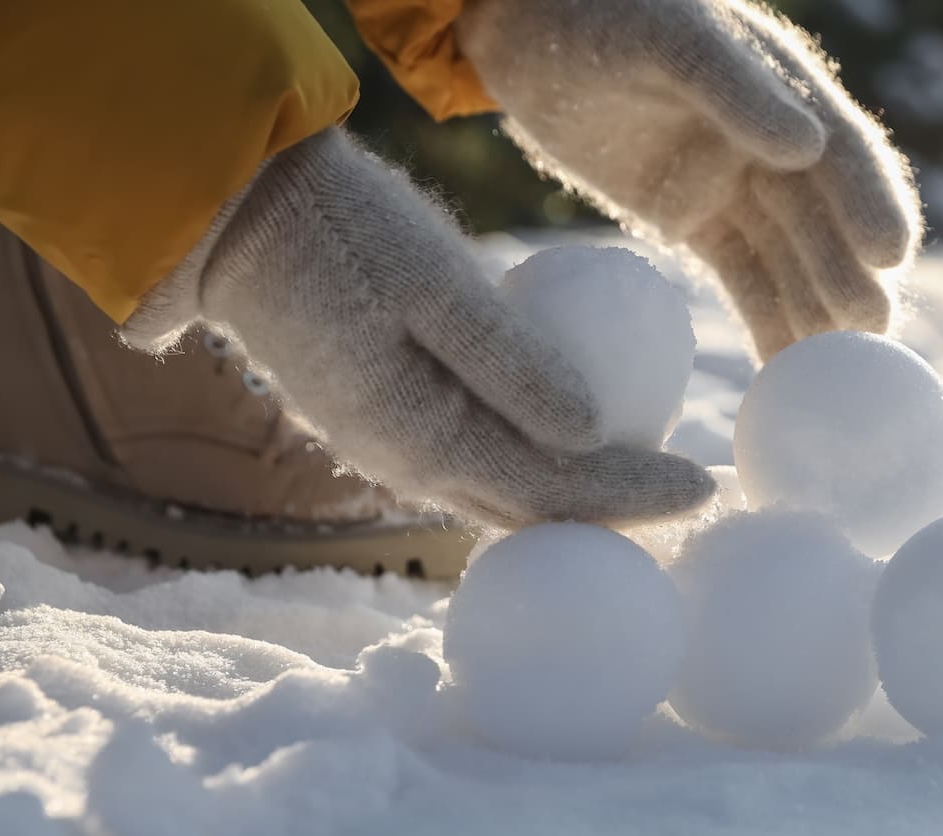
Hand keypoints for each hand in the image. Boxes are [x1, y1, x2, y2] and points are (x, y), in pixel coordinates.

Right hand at [124, 129, 713, 528]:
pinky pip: (471, 462)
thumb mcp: (438, 283)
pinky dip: (527, 464)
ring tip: (641, 478)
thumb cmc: (343, 233)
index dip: (637, 494)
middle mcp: (408, 466)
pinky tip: (566, 440)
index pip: (558, 492)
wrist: (236, 217)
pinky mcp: (378, 421)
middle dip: (613, 513)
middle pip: (533, 512)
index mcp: (426, 442)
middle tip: (688, 499)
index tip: (707, 486)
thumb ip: (513, 363)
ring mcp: (388, 449)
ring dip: (570, 497)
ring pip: (500, 495)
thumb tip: (594, 435)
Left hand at [458, 0, 923, 358]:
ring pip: (789, 257)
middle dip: (848, 274)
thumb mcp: (664, 41)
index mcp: (782, 84)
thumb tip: (807, 149)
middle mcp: (772, 138)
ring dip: (816, 310)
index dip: (871, 202)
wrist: (520, 28)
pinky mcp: (693, 219)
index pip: (842, 151)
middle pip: (824, 218)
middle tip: (869, 333)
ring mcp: (734, 183)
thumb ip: (734, 90)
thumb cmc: (594, 11)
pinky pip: (744, 277)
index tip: (890, 254)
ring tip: (834, 370)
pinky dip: (768, 321)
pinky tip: (785, 368)